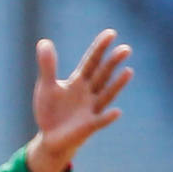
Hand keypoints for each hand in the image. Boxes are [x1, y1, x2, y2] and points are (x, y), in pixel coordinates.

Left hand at [26, 29, 131, 171]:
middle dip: (112, 63)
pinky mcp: (88, 126)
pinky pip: (100, 121)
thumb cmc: (51, 110)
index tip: (111, 33)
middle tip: (125, 49)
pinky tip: (116, 112)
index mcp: (79, 81)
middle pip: (103, 75)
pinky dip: (107, 117)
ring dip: (117, 84)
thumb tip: (44, 42)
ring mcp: (91, 109)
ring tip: (128, 72)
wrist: (50, 138)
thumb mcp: (47, 86)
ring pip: (106, 94)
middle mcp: (90, 92)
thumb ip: (48, 66)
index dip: (100, 48)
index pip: (92, 61)